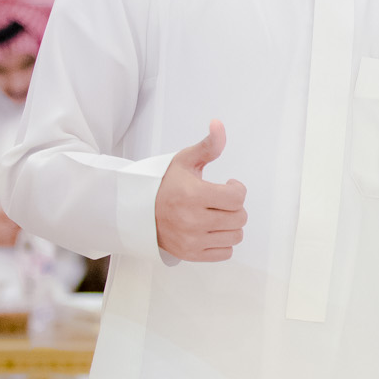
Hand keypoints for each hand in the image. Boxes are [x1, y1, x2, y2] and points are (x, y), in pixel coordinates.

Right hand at [154, 121, 246, 261]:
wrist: (139, 211)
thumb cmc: (166, 184)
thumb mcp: (186, 160)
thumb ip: (208, 145)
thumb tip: (218, 124)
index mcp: (192, 195)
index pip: (237, 197)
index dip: (237, 189)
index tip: (227, 185)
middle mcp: (192, 221)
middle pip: (239, 217)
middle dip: (234, 206)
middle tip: (220, 201)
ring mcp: (191, 241)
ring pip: (236, 236)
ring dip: (231, 224)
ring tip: (216, 214)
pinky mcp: (191, 255)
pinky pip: (226, 253)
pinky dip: (223, 242)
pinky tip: (211, 229)